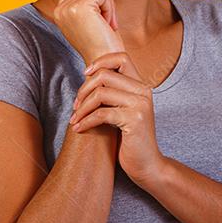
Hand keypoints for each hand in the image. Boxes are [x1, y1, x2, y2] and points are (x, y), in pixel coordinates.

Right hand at [51, 0, 124, 63]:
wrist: (106, 64)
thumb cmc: (103, 43)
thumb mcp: (87, 20)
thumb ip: (83, 1)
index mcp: (58, 12)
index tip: (98, 13)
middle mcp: (59, 9)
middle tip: (106, 21)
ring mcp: (67, 7)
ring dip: (108, 4)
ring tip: (106, 23)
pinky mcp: (79, 7)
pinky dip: (110, 7)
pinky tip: (108, 24)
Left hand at [67, 51, 166, 185]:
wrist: (147, 165)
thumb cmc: (130, 139)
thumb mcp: (124, 110)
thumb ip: (114, 93)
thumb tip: (89, 76)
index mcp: (142, 86)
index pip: (122, 57)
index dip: (101, 62)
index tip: (85, 74)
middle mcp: (144, 91)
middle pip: (105, 75)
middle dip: (84, 89)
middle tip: (76, 106)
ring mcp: (140, 105)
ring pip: (101, 93)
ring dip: (82, 107)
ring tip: (74, 119)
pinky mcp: (134, 120)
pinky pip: (101, 114)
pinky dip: (85, 121)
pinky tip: (79, 129)